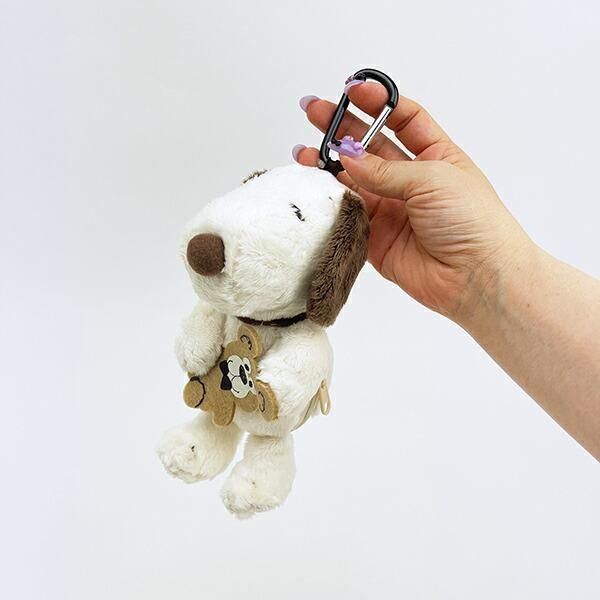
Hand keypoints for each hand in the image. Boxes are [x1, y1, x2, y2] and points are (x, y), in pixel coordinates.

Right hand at [294, 84, 532, 321]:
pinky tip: (316, 187)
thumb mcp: (432, 179)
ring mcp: (393, 209)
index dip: (377, 103)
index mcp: (436, 157)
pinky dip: (331, 202)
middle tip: (314, 112)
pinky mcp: (377, 238)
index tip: (352, 89)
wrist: (475, 276)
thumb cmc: (473, 222)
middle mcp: (412, 181)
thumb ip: (385, 170)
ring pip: (354, 180)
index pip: (403, 119)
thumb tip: (347, 156)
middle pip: (370, 146)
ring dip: (329, 165)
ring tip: (304, 153)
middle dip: (342, 128)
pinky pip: (348, 214)